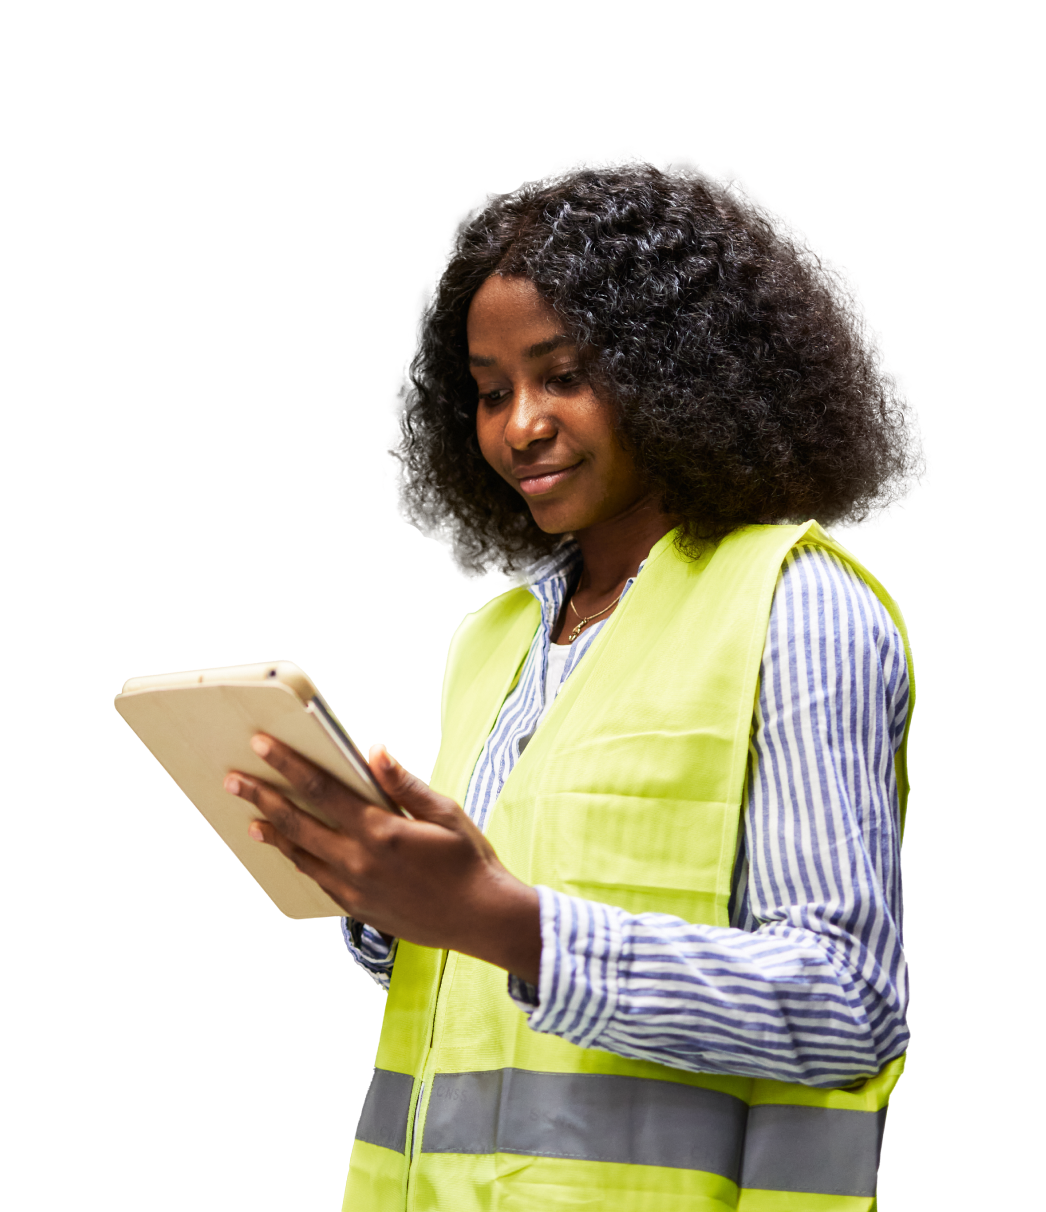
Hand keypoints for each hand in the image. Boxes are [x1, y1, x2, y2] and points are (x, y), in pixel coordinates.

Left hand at [223, 734, 540, 983]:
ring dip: (272, 835)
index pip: (322, 789)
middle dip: (263, 798)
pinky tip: (289, 853)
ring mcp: (355, 890)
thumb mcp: (445, 813)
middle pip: (298, 823)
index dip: (288, 765)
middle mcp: (359, 861)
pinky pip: (318, 881)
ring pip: (301, 856)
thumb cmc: (469, 860)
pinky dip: (298, 863)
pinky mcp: (358, 909)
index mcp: (381, 830)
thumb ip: (405, 784)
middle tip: (234, 780)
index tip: (261, 745)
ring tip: (248, 820)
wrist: (482, 918)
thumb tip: (375, 752)